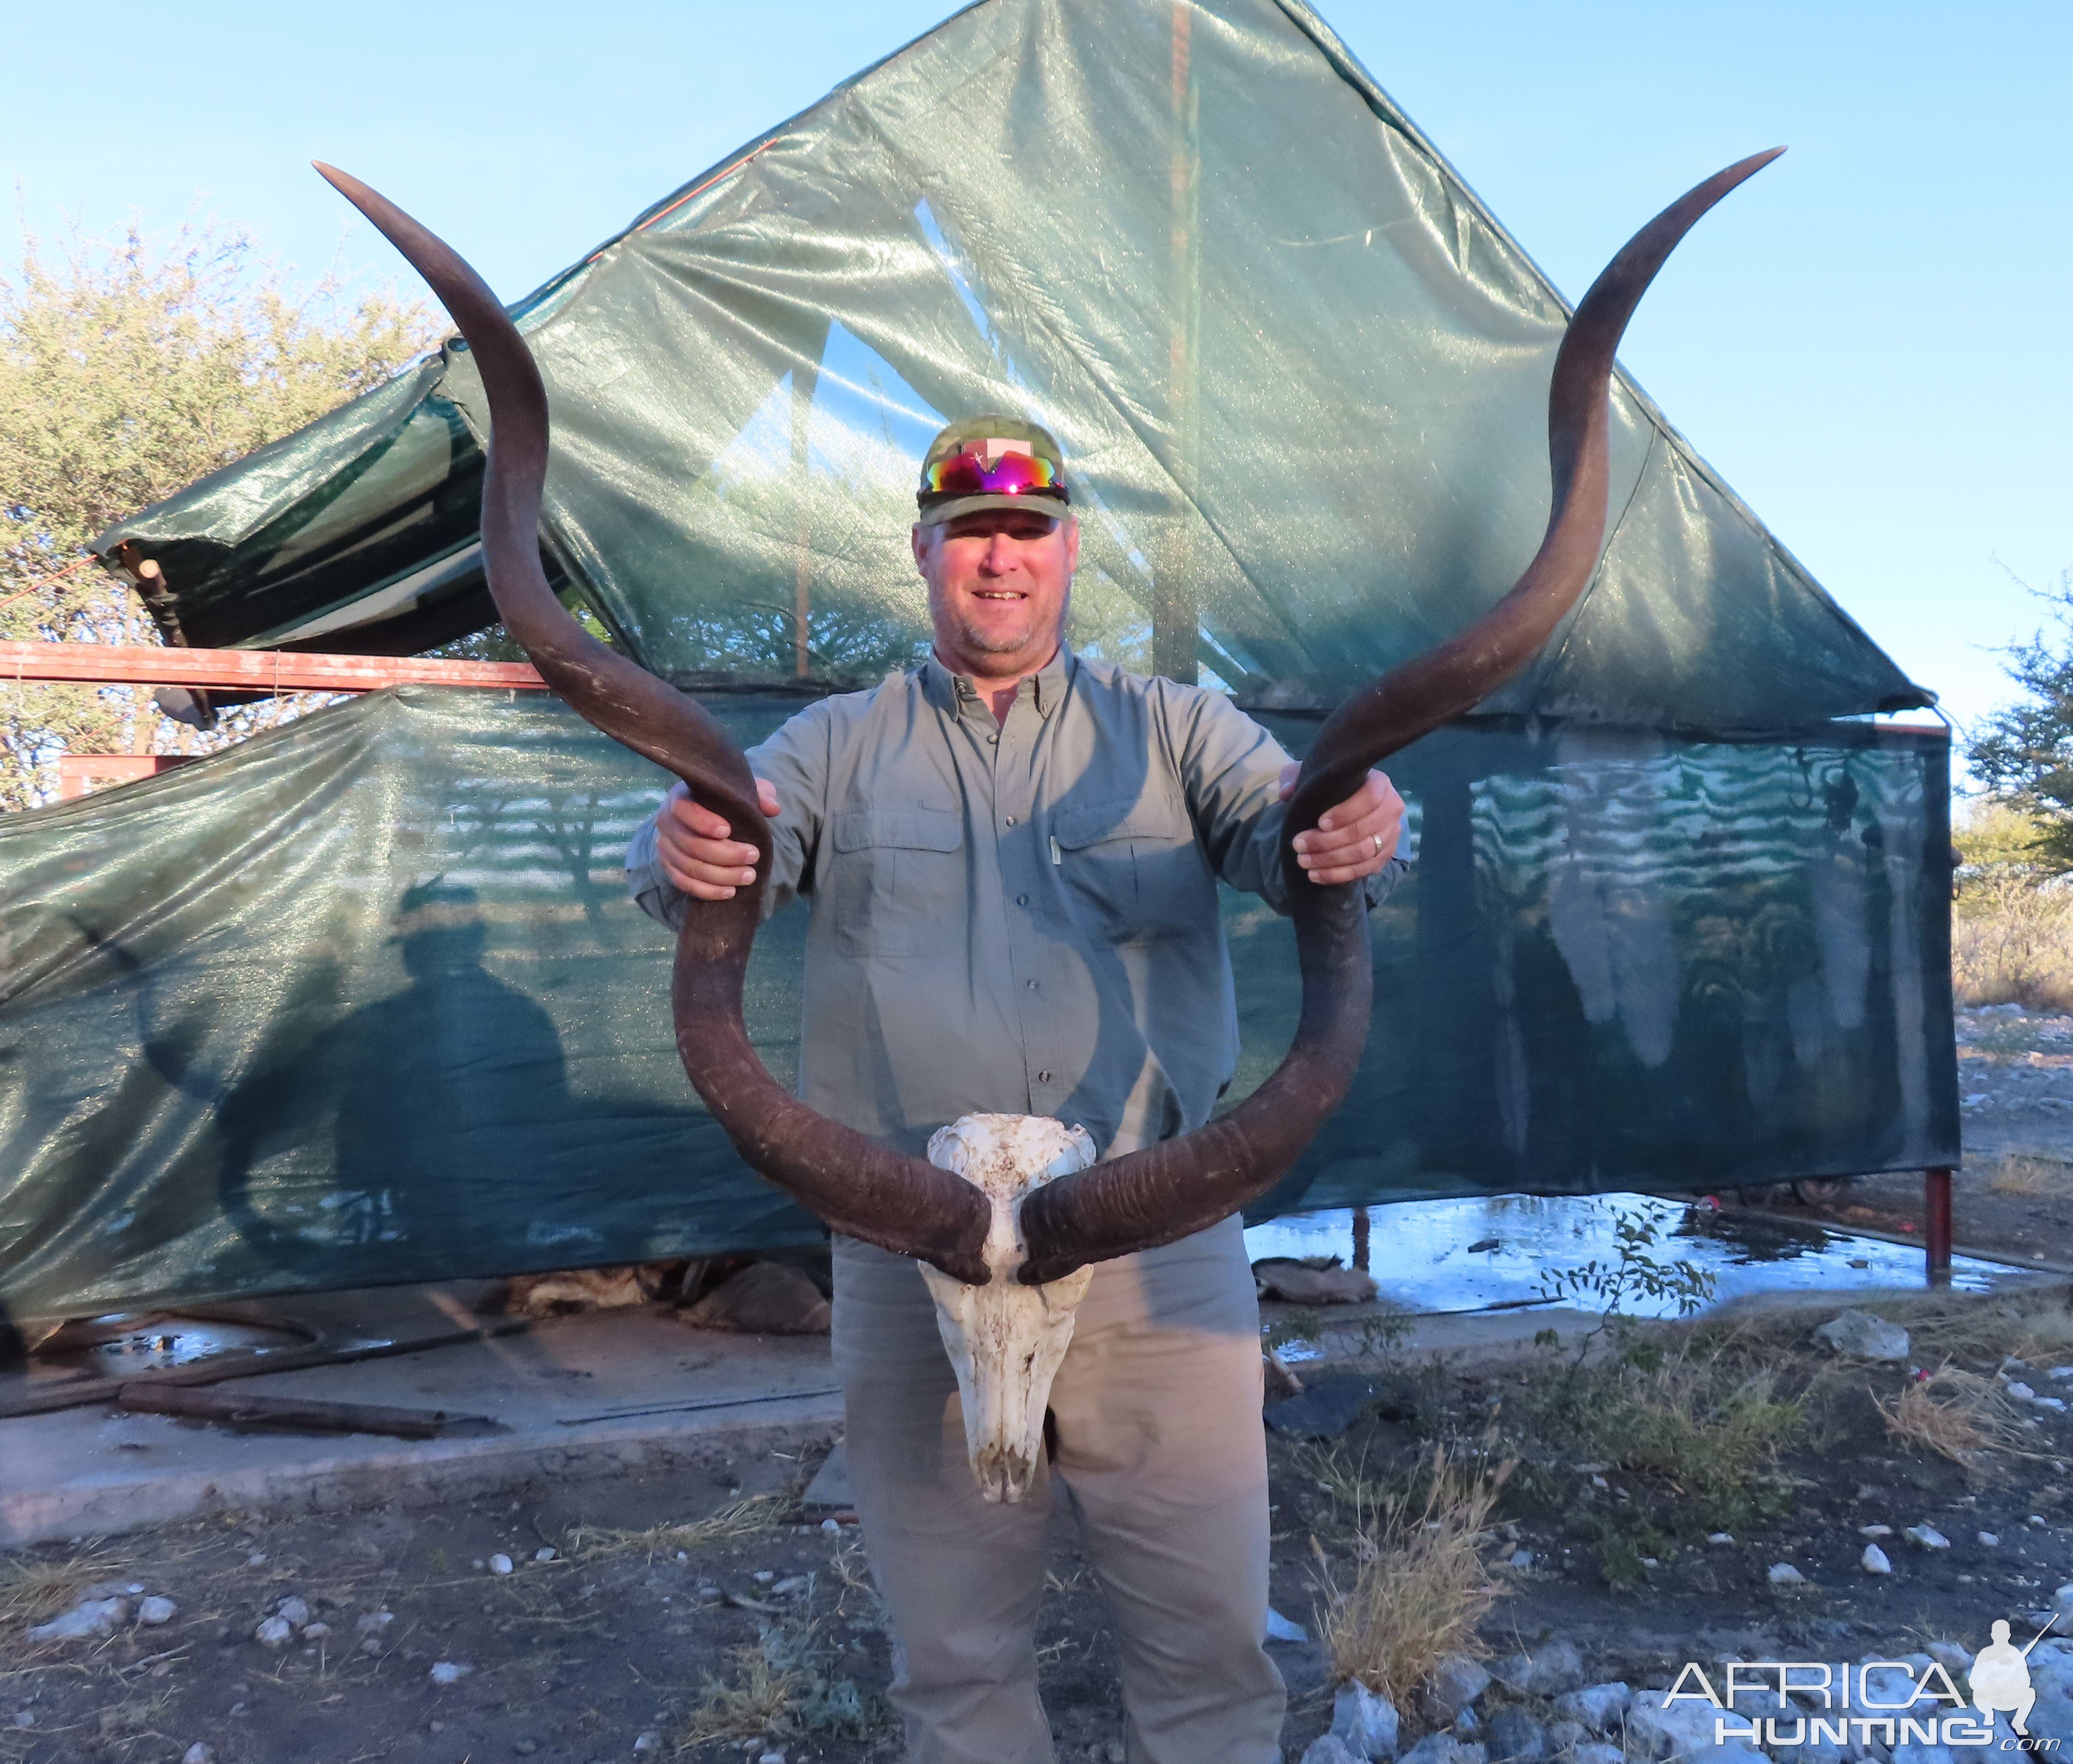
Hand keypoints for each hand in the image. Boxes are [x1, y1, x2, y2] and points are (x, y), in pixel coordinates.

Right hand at [655, 777, 780, 900]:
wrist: (702, 819)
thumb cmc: (723, 802)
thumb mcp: (741, 792)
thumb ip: (758, 794)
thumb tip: (773, 808)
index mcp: (680, 798)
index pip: (685, 810)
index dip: (704, 822)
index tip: (728, 831)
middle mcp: (666, 823)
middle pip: (692, 845)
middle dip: (726, 855)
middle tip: (754, 856)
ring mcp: (665, 847)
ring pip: (691, 867)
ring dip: (722, 876)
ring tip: (749, 876)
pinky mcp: (668, 867)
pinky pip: (685, 884)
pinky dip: (708, 891)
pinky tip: (730, 891)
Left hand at [1278, 764, 1404, 884]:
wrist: (1347, 807)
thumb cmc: (1330, 788)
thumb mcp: (1311, 775)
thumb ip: (1296, 777)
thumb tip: (1286, 793)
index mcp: (1379, 783)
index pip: (1370, 798)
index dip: (1345, 813)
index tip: (1320, 823)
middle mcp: (1391, 808)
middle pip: (1364, 830)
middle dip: (1328, 841)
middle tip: (1299, 844)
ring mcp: (1391, 834)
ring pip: (1364, 852)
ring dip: (1330, 860)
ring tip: (1303, 861)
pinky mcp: (1385, 856)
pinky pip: (1364, 870)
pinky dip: (1338, 875)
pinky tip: (1315, 875)